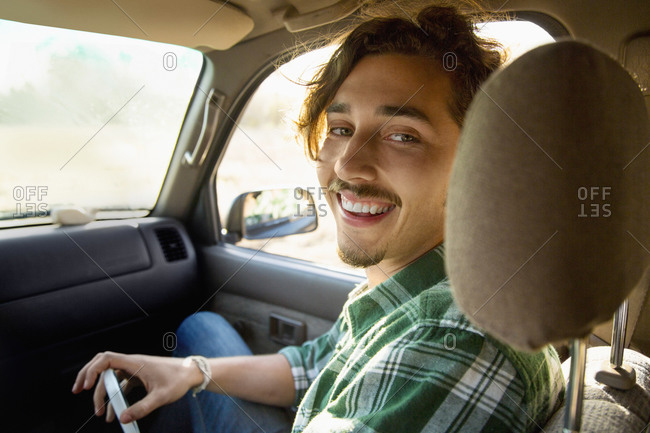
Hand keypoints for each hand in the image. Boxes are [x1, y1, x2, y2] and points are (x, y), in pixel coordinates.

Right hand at [72, 352, 202, 423]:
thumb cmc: (179, 380)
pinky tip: (112, 414)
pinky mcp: (139, 377)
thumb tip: (123, 418)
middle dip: (89, 378)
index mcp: (135, 362)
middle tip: (77, 392)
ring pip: (111, 378)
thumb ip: (143, 408)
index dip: (92, 370)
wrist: (192, 373)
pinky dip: (114, 398)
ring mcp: (135, 370)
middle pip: (103, 367)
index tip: (85, 386)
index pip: (106, 359)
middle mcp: (132, 364)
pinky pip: (120, 386)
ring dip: (102, 393)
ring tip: (99, 413)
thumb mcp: (161, 396)